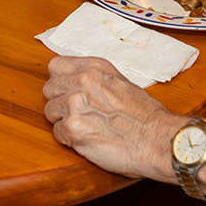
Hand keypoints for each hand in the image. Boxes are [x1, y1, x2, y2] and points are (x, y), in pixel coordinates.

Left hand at [43, 56, 179, 179]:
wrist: (156, 139)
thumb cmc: (145, 116)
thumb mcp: (120, 82)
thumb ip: (95, 79)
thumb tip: (76, 81)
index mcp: (94, 67)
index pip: (56, 66)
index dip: (60, 81)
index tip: (67, 91)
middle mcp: (82, 80)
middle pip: (48, 89)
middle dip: (59, 102)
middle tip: (77, 114)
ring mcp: (75, 103)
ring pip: (49, 111)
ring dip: (62, 121)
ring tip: (85, 128)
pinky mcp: (73, 128)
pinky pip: (56, 133)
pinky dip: (68, 139)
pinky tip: (87, 139)